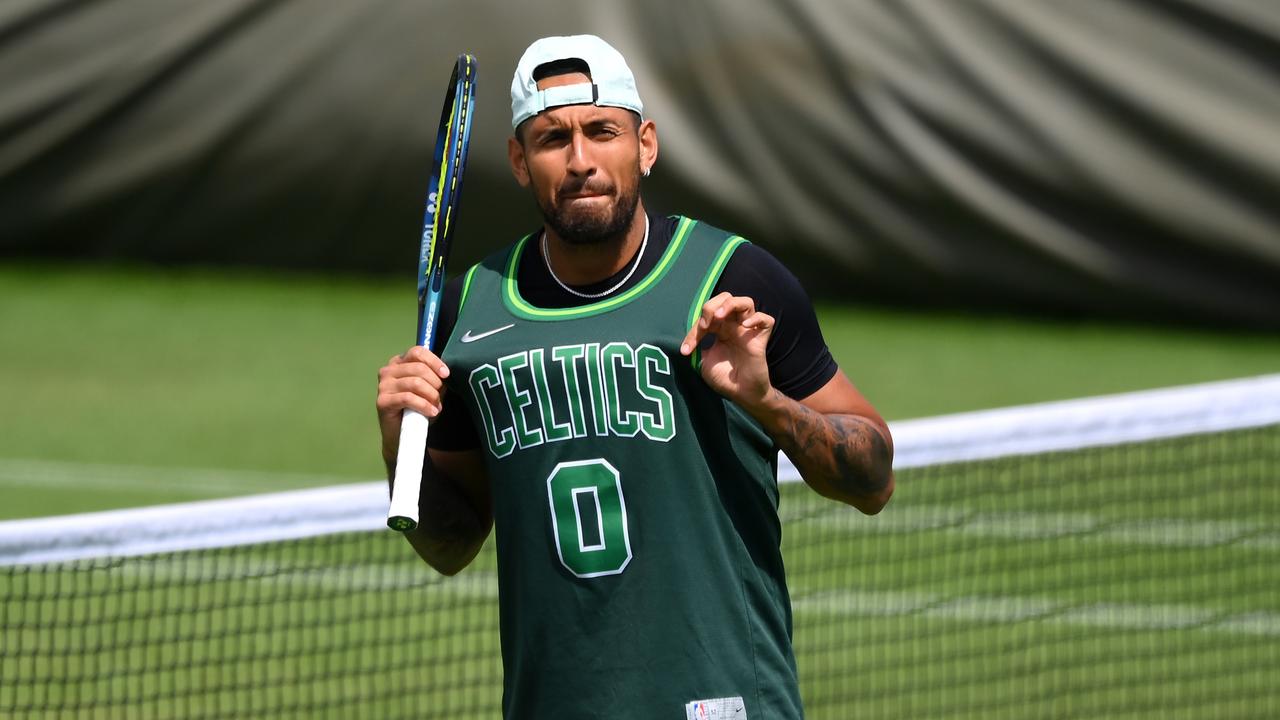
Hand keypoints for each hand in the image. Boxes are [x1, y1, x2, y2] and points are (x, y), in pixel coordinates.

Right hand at [376, 346, 450, 458]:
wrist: (403, 434)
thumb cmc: (417, 409)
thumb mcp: (430, 390)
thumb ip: (435, 378)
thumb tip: (444, 373)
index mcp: (399, 363)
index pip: (417, 352)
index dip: (434, 361)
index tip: (446, 374)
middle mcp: (388, 370)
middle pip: (419, 368)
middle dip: (435, 383)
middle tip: (439, 398)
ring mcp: (383, 385)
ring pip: (415, 383)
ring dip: (431, 396)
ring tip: (436, 407)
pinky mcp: (382, 401)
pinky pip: (408, 398)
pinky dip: (424, 405)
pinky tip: (431, 412)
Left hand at [679, 292, 774, 409]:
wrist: (741, 394)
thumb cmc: (724, 378)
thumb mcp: (703, 362)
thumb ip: (697, 347)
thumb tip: (686, 339)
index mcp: (720, 329)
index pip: (706, 316)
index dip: (694, 329)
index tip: (686, 350)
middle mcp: (734, 326)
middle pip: (725, 298)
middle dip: (711, 306)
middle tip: (705, 325)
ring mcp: (748, 331)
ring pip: (746, 302)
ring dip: (730, 304)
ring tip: (719, 317)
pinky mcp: (760, 339)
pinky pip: (766, 320)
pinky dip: (756, 319)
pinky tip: (745, 326)